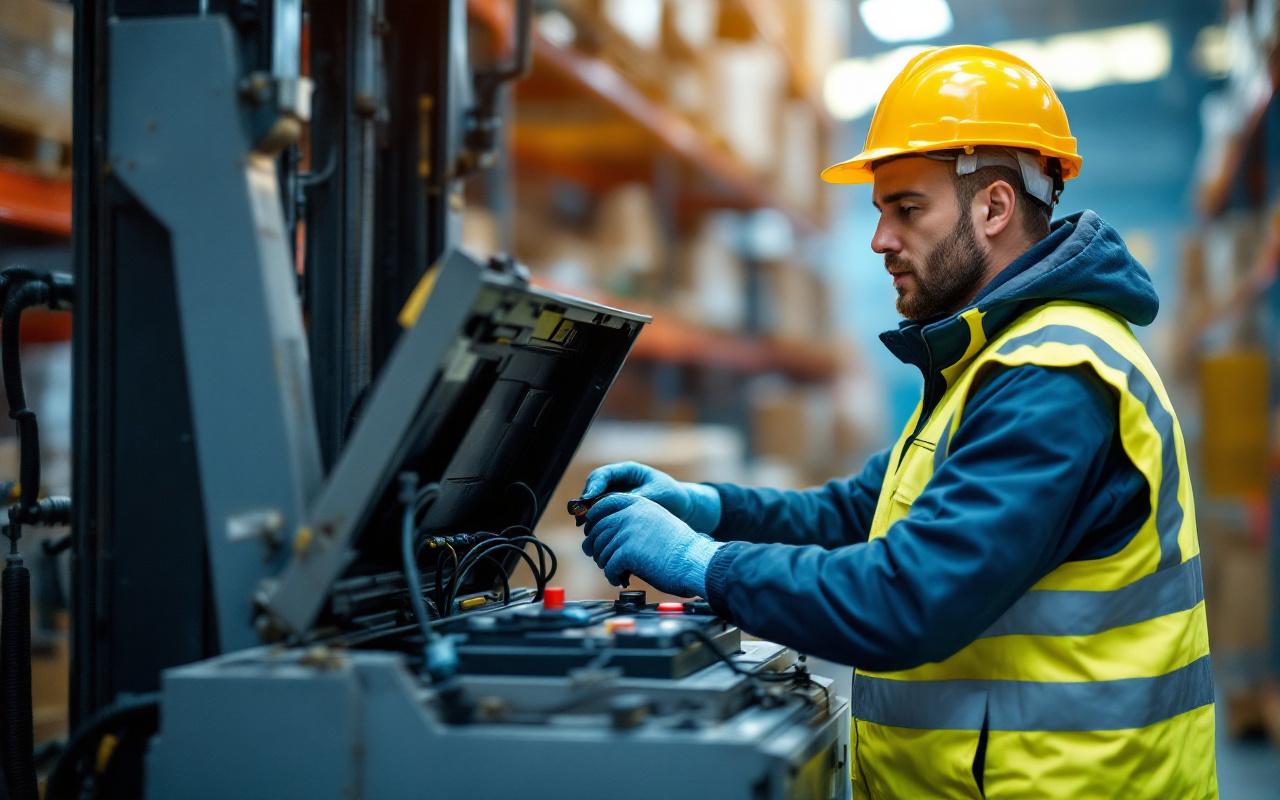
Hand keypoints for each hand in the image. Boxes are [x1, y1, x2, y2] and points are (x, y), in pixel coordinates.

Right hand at [580, 462, 720, 532]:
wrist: (682, 509)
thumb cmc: (672, 496)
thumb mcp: (657, 494)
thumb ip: (637, 498)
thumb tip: (616, 506)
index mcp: (625, 472)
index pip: (602, 475)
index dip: (593, 486)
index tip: (589, 498)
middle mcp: (616, 484)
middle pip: (592, 492)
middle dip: (586, 506)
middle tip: (583, 520)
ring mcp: (614, 500)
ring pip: (593, 508)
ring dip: (589, 520)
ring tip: (589, 532)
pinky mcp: (616, 515)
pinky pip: (601, 520)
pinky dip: (598, 529)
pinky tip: (598, 540)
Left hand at [581, 494, 720, 596]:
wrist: (695, 561)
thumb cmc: (679, 548)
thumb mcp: (657, 522)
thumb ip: (633, 523)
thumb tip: (604, 537)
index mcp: (639, 504)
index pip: (603, 504)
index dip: (594, 519)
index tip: (592, 532)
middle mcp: (631, 514)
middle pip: (598, 530)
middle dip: (596, 548)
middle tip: (602, 560)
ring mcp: (628, 532)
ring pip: (601, 551)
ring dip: (605, 564)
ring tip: (616, 572)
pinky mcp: (627, 552)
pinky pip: (608, 567)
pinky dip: (612, 576)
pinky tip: (620, 580)